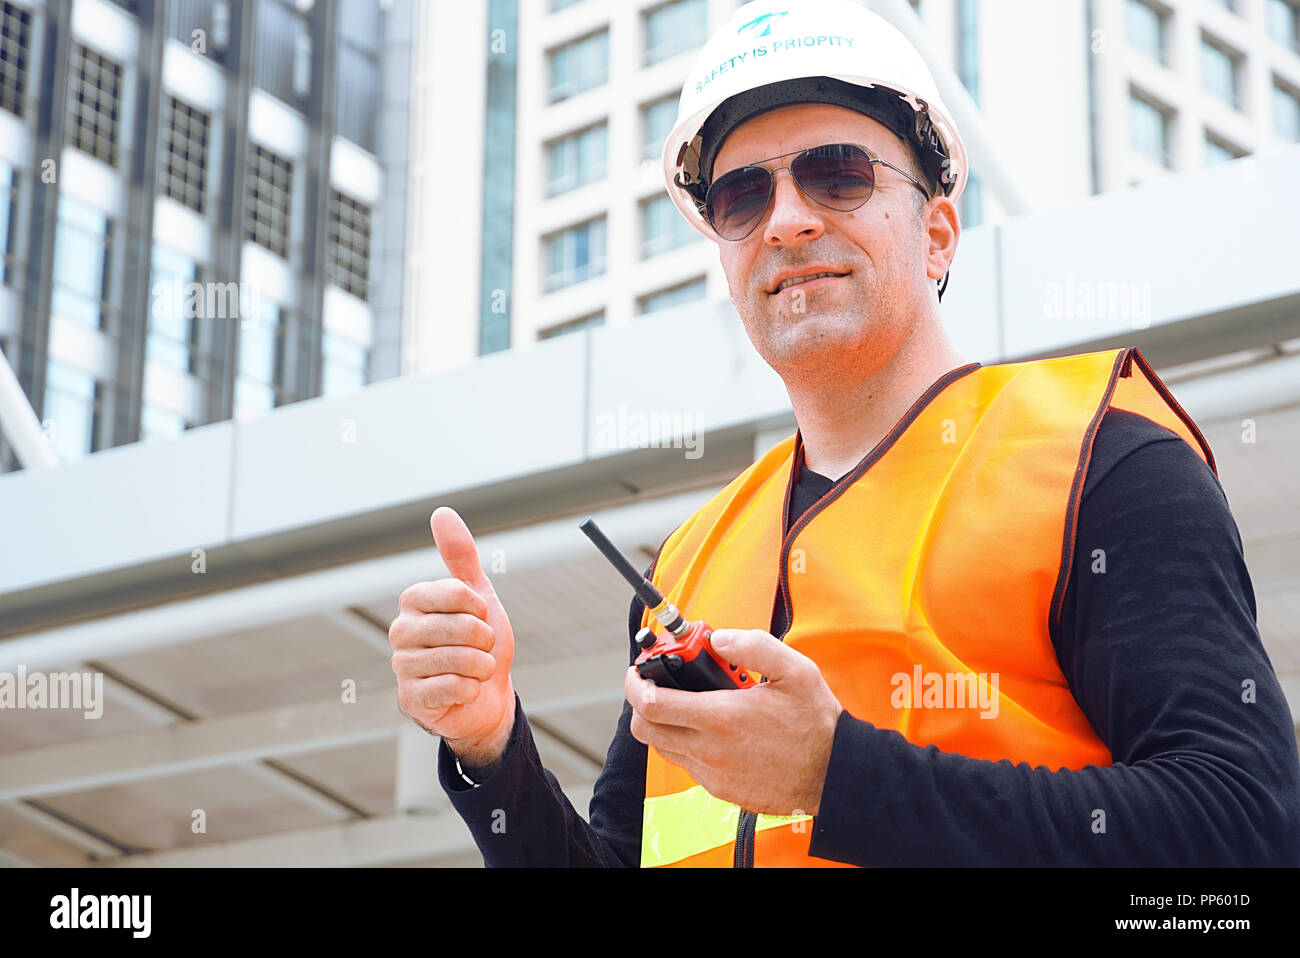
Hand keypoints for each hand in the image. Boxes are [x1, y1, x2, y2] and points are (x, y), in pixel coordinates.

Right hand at [389, 507, 515, 768]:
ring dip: (481, 666)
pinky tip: (465, 690)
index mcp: (413, 601)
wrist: (487, 695)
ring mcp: (402, 667)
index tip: (480, 616)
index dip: (479, 608)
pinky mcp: (410, 699)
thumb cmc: (480, 642)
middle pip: (460, 627)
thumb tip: (441, 511)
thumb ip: (460, 555)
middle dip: (485, 640)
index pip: (454, 592)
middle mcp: (400, 631)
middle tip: (482, 647)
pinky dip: (471, 690)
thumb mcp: (478, 594)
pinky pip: (453, 689)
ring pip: (459, 660)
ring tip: (475, 669)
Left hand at [624, 628, 842, 815]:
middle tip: (657, 687)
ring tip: (688, 706)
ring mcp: (713, 774)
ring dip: (664, 725)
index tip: (637, 672)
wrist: (834, 775)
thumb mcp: (794, 670)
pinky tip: (711, 731)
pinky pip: (688, 766)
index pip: (651, 704)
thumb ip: (753, 645)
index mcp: (721, 717)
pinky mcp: (721, 790)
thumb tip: (718, 638)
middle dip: (641, 704)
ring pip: (663, 748)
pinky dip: (686, 745)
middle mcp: (710, 750)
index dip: (634, 684)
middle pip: (645, 729)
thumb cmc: (815, 723)